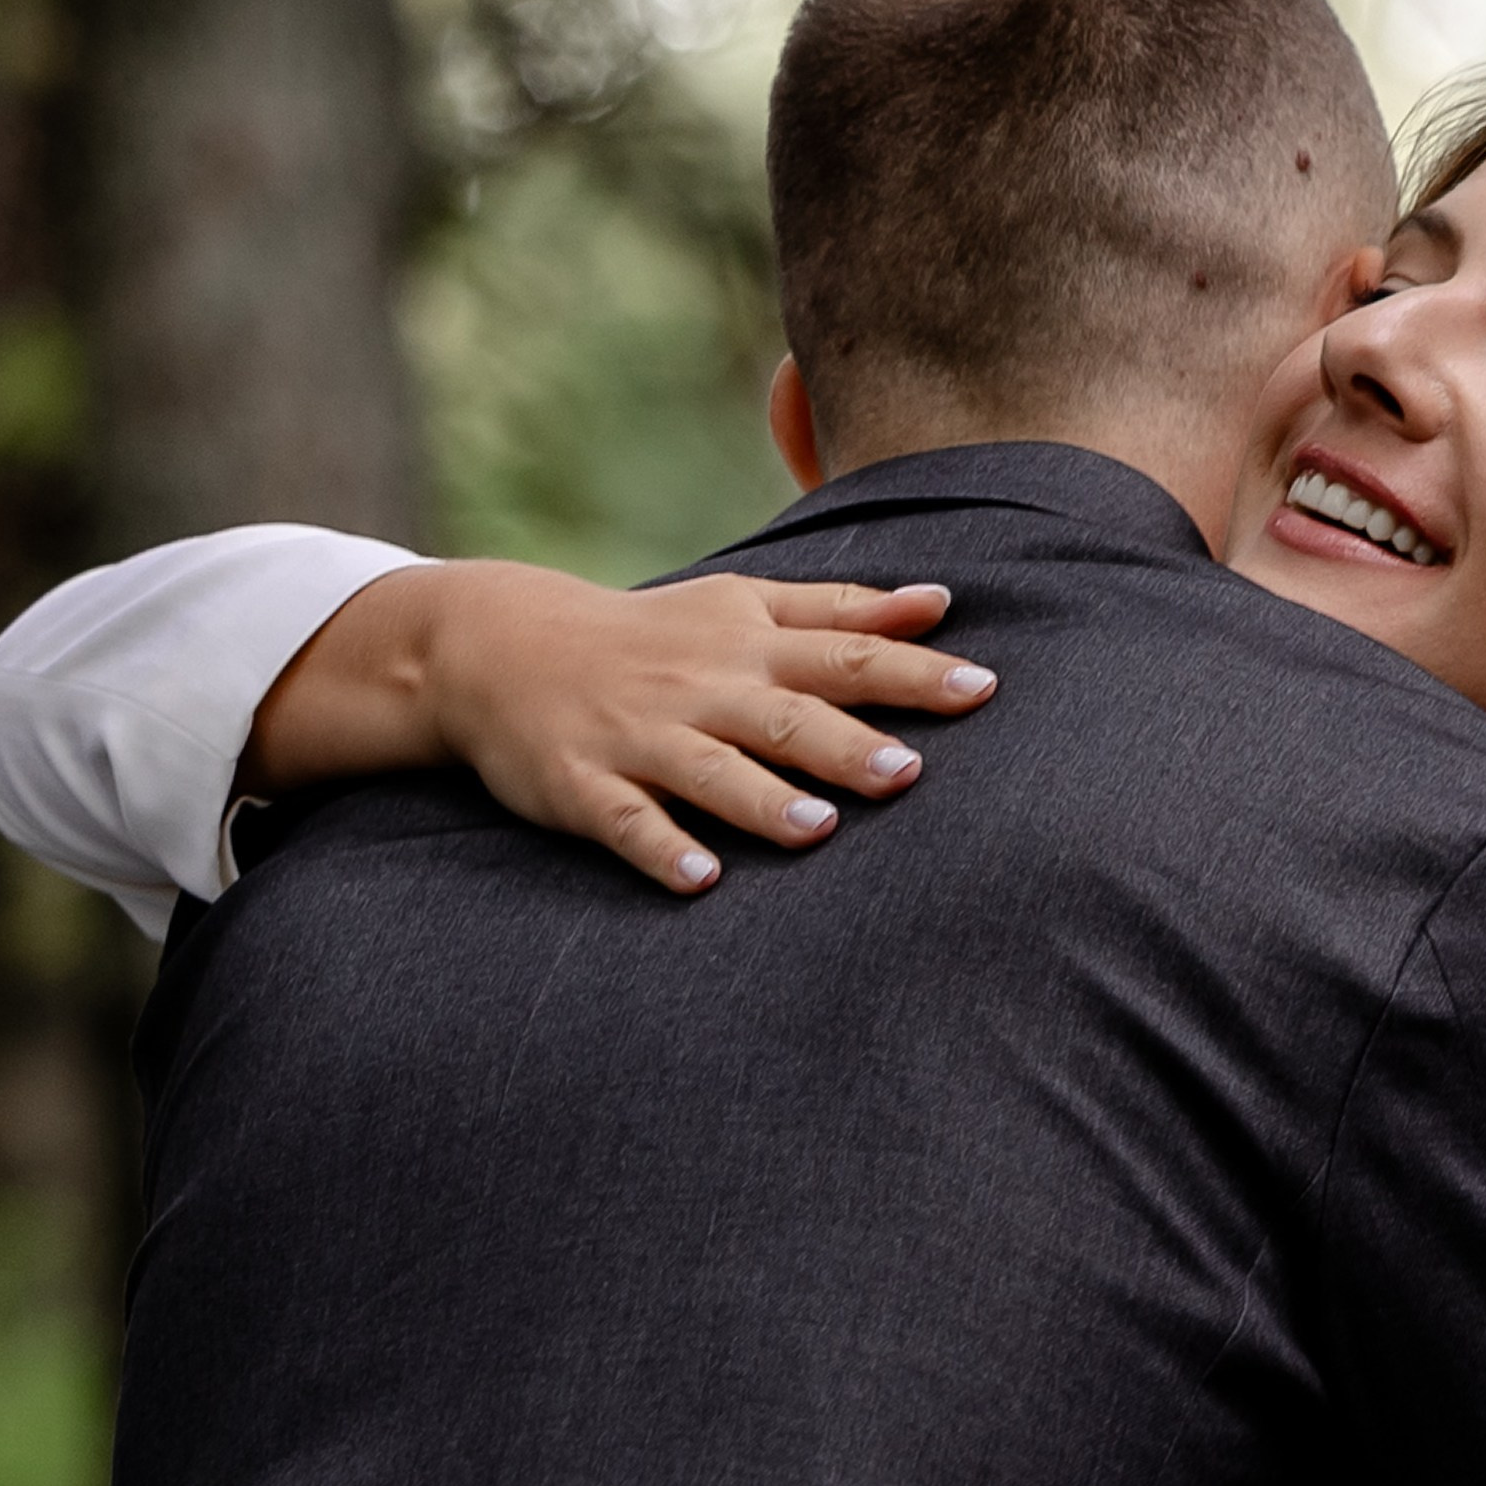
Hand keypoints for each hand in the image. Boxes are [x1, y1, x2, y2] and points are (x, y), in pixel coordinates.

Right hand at [240, 560, 997, 892]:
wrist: (503, 644)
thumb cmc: (652, 636)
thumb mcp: (742, 605)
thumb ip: (840, 610)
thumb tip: (940, 604)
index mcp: (748, 645)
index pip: (844, 655)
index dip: (912, 673)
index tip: (982, 690)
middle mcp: (701, 688)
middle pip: (783, 715)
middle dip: (844, 743)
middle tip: (905, 772)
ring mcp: (640, 738)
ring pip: (707, 770)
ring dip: (759, 800)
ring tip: (817, 831)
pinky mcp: (584, 784)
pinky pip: (625, 822)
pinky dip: (660, 848)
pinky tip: (699, 881)